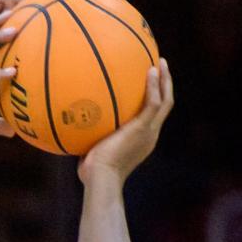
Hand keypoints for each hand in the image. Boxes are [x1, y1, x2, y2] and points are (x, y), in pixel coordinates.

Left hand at [78, 58, 173, 184]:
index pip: (152, 117)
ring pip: (166, 101)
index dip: (153, 100)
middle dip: (165, 85)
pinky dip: (154, 85)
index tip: (149, 85)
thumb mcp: (92, 152)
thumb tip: (75, 128)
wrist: (100, 179)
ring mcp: (149, 132)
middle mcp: (150, 135)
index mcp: (141, 140)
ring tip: (161, 61)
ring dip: (165, 80)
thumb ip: (90, 138)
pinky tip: (150, 69)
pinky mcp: (144, 128)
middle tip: (160, 66)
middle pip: (165, 106)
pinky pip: (154, 102)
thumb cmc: (92, 174)